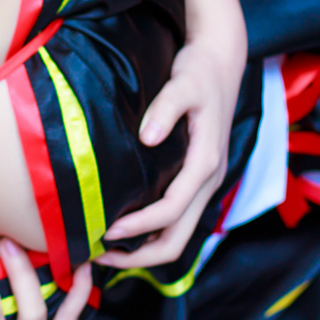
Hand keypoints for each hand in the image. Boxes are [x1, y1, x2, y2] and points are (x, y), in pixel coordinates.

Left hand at [99, 0, 246, 267]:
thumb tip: (147, 137)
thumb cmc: (199, 70)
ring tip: (104, 252)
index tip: (104, 231)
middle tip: (98, 259)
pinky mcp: (195, 179)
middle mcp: (208, 181)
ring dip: (144, 250)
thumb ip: (166, 108)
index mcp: (206, 164)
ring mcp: (204, 183)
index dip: (138, 227)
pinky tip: (121, 228)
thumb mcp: (184, 82)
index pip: (171, 212)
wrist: (221, 60)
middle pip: (177, 239)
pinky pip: (175, 219)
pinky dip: (150, 233)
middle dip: (139, 256)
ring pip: (177, 235)